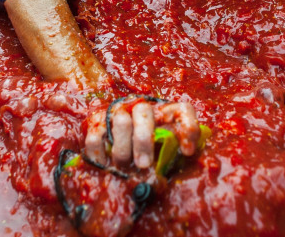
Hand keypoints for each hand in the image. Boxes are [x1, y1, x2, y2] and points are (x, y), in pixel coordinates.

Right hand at [85, 96, 200, 169]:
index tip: (187, 152)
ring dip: (122, 147)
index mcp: (165, 113)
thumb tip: (170, 177)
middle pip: (144, 112)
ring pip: (121, 121)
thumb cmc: (149, 155)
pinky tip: (104, 166)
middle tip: (143, 165)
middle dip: (143, 140)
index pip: (182, 111)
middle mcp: (142, 108)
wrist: (116, 146)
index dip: (188, 129)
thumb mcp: (165, 155)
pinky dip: (99, 152)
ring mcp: (119, 111)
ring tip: (123, 167)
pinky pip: (97, 134)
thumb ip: (171, 160)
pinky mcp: (97, 121)